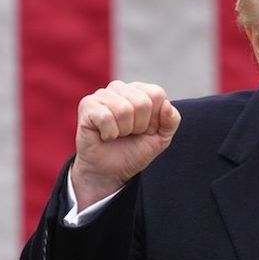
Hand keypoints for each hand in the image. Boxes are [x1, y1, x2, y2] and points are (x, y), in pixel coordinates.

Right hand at [70, 81, 180, 207]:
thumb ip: (171, 121)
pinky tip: (104, 135)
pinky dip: (109, 134)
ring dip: (123, 131)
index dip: (155, 119)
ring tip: (117, 134)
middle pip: (142, 102)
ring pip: (124, 110)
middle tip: (129, 134)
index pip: (157, 94)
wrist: (110, 172)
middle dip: (139, 126)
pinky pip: (106, 117)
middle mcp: (120, 88)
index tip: (145, 130)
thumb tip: (166, 105)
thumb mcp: (161, 138)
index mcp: (139, 90)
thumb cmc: (134, 150)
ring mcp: (102, 95)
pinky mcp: (87, 106)